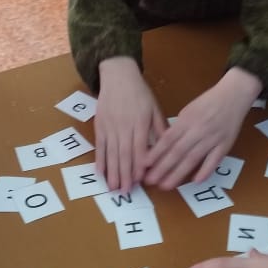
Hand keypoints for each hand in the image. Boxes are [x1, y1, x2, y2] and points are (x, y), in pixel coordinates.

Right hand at [96, 57, 165, 190]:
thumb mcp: (154, 108)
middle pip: (124, 154)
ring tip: (113, 188)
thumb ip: (160, 128)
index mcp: (140, 122)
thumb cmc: (140, 93)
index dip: (139, 165)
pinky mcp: (100, 126)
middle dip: (125, 174)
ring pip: (111, 153)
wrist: (118, 76)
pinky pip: (100, 146)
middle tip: (126, 192)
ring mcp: (110, 126)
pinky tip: (101, 172)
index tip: (141, 180)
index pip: (139, 147)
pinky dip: (100, 160)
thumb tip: (167, 148)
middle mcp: (124, 126)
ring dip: (112, 172)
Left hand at [143, 67, 260, 189]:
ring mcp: (212, 138)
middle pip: (178, 151)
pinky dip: (205, 171)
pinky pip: (214, 160)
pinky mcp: (225, 144)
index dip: (156, 153)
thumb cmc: (209, 102)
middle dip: (162, 168)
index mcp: (187, 119)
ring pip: (193, 158)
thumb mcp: (189, 110)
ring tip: (167, 185)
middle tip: (151, 181)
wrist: (234, 95)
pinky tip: (195, 181)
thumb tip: (164, 145)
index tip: (144, 165)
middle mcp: (198, 129)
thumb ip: (178, 127)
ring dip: (179, 173)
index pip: (168, 139)